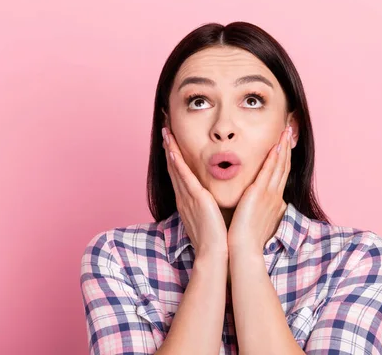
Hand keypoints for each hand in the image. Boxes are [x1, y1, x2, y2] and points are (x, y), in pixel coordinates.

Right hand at [162, 126, 228, 257]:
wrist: (214, 253)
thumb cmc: (215, 238)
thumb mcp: (210, 217)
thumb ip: (210, 205)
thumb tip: (216, 199)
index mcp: (188, 200)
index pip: (179, 173)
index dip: (174, 155)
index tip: (172, 140)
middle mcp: (184, 197)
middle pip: (173, 167)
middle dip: (169, 147)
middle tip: (165, 128)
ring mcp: (187, 197)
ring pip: (176, 168)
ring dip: (170, 150)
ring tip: (166, 132)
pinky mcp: (195, 199)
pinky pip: (184, 178)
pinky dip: (177, 164)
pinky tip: (173, 152)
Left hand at [227, 125, 292, 253]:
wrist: (244, 248)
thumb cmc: (246, 236)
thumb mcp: (255, 218)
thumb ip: (257, 207)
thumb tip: (255, 201)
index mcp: (273, 200)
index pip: (280, 173)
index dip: (283, 157)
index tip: (285, 143)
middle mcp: (274, 195)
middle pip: (283, 166)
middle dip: (286, 147)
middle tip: (289, 130)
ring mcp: (269, 194)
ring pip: (279, 165)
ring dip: (283, 147)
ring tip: (285, 131)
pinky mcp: (259, 194)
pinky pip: (268, 172)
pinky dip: (274, 158)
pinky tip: (276, 146)